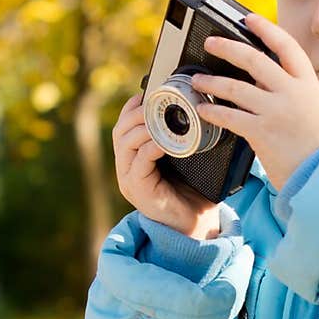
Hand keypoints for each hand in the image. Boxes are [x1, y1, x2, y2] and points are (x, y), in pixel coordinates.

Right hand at [111, 93, 222, 239]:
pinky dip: (150, 148)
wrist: (198, 224)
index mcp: (134, 159)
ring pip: (125, 145)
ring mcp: (130, 181)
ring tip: (158, 118)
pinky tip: (163, 142)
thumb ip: (182, 137)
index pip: (123, 126)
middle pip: (120, 132)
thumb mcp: (187, 159)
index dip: (132, 108)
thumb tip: (197, 107)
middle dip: (136, 113)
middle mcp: (127, 169)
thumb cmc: (194, 192)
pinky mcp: (139, 192)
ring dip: (142, 128)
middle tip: (154, 103)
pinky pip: (139, 164)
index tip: (146, 94)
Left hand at [190, 12, 318, 191]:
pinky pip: (229, 116)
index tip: (249, 19)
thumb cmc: (316, 144)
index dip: (266, 29)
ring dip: (211, 82)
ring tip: (197, 81)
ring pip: (235, 88)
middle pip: (254, 59)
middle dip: (228, 47)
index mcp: (308, 83)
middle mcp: (293, 93)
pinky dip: (212, 112)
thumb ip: (291, 89)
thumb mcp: (312, 107)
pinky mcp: (262, 132)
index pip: (286, 46)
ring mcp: (276, 111)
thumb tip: (261, 74)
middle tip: (211, 42)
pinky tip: (202, 110)